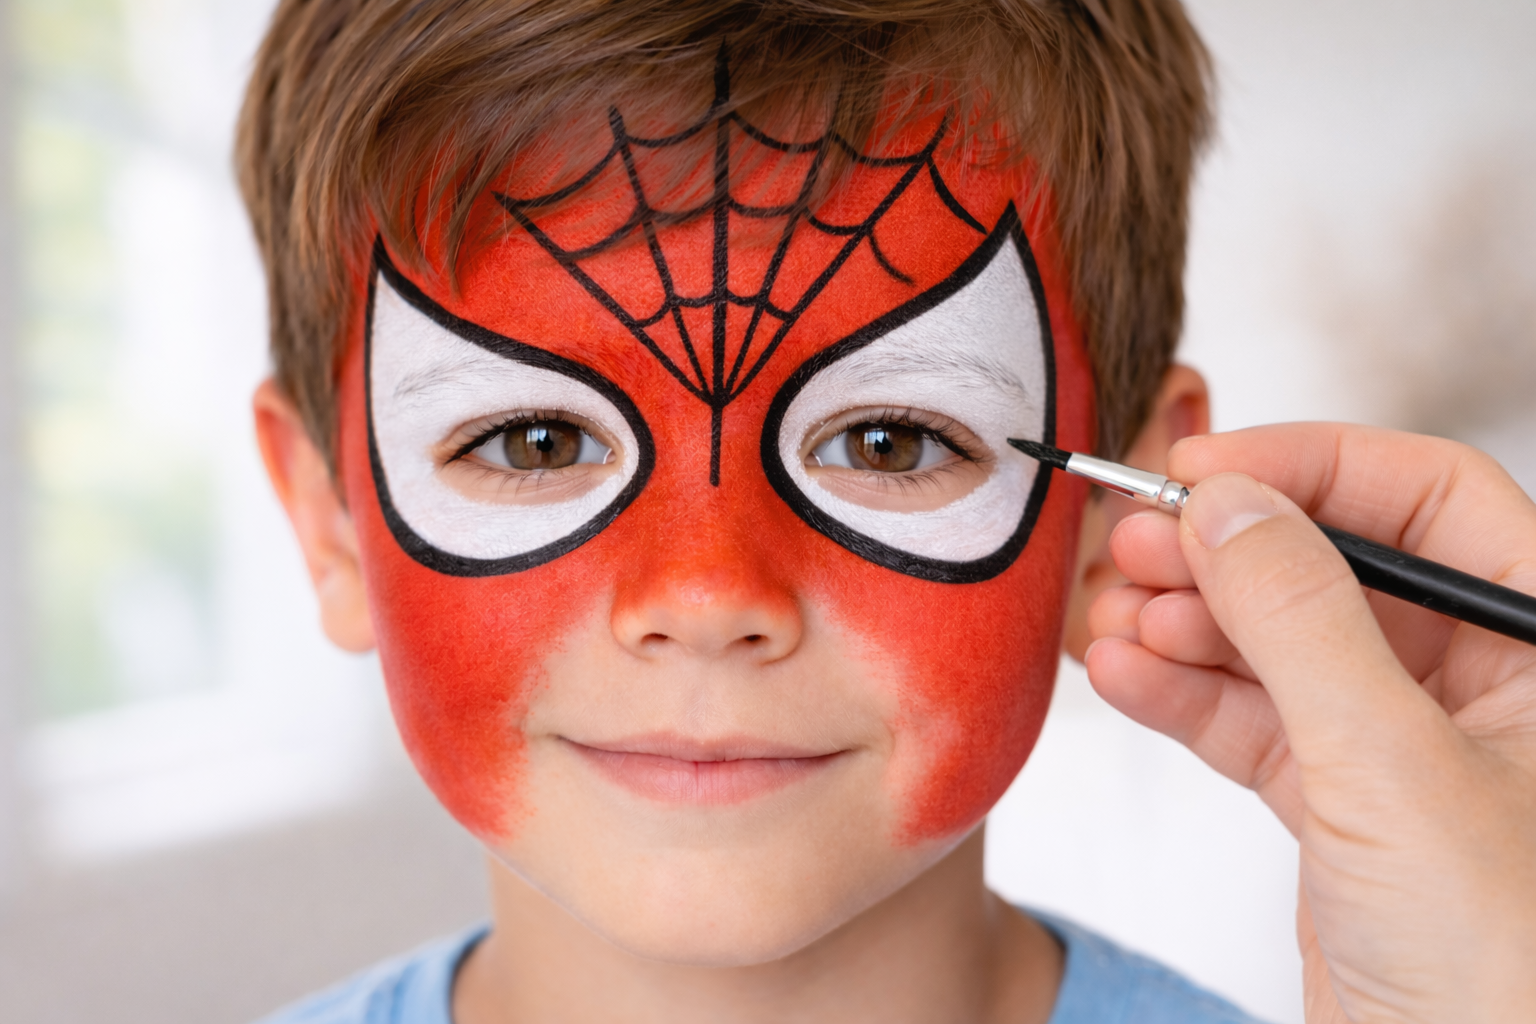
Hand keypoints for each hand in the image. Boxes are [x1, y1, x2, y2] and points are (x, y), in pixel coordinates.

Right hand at [1084, 423, 1535, 1023]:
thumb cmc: (1508, 974)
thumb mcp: (1395, 771)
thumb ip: (1304, 624)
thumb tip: (1230, 506)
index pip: (1433, 499)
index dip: (1314, 466)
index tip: (1204, 467)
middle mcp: (1486, 689)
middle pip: (1338, 566)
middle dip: (1228, 552)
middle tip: (1133, 541)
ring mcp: (1405, 749)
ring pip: (1282, 645)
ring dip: (1188, 624)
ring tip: (1113, 616)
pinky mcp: (1342, 811)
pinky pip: (1253, 722)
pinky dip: (1183, 697)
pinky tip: (1123, 675)